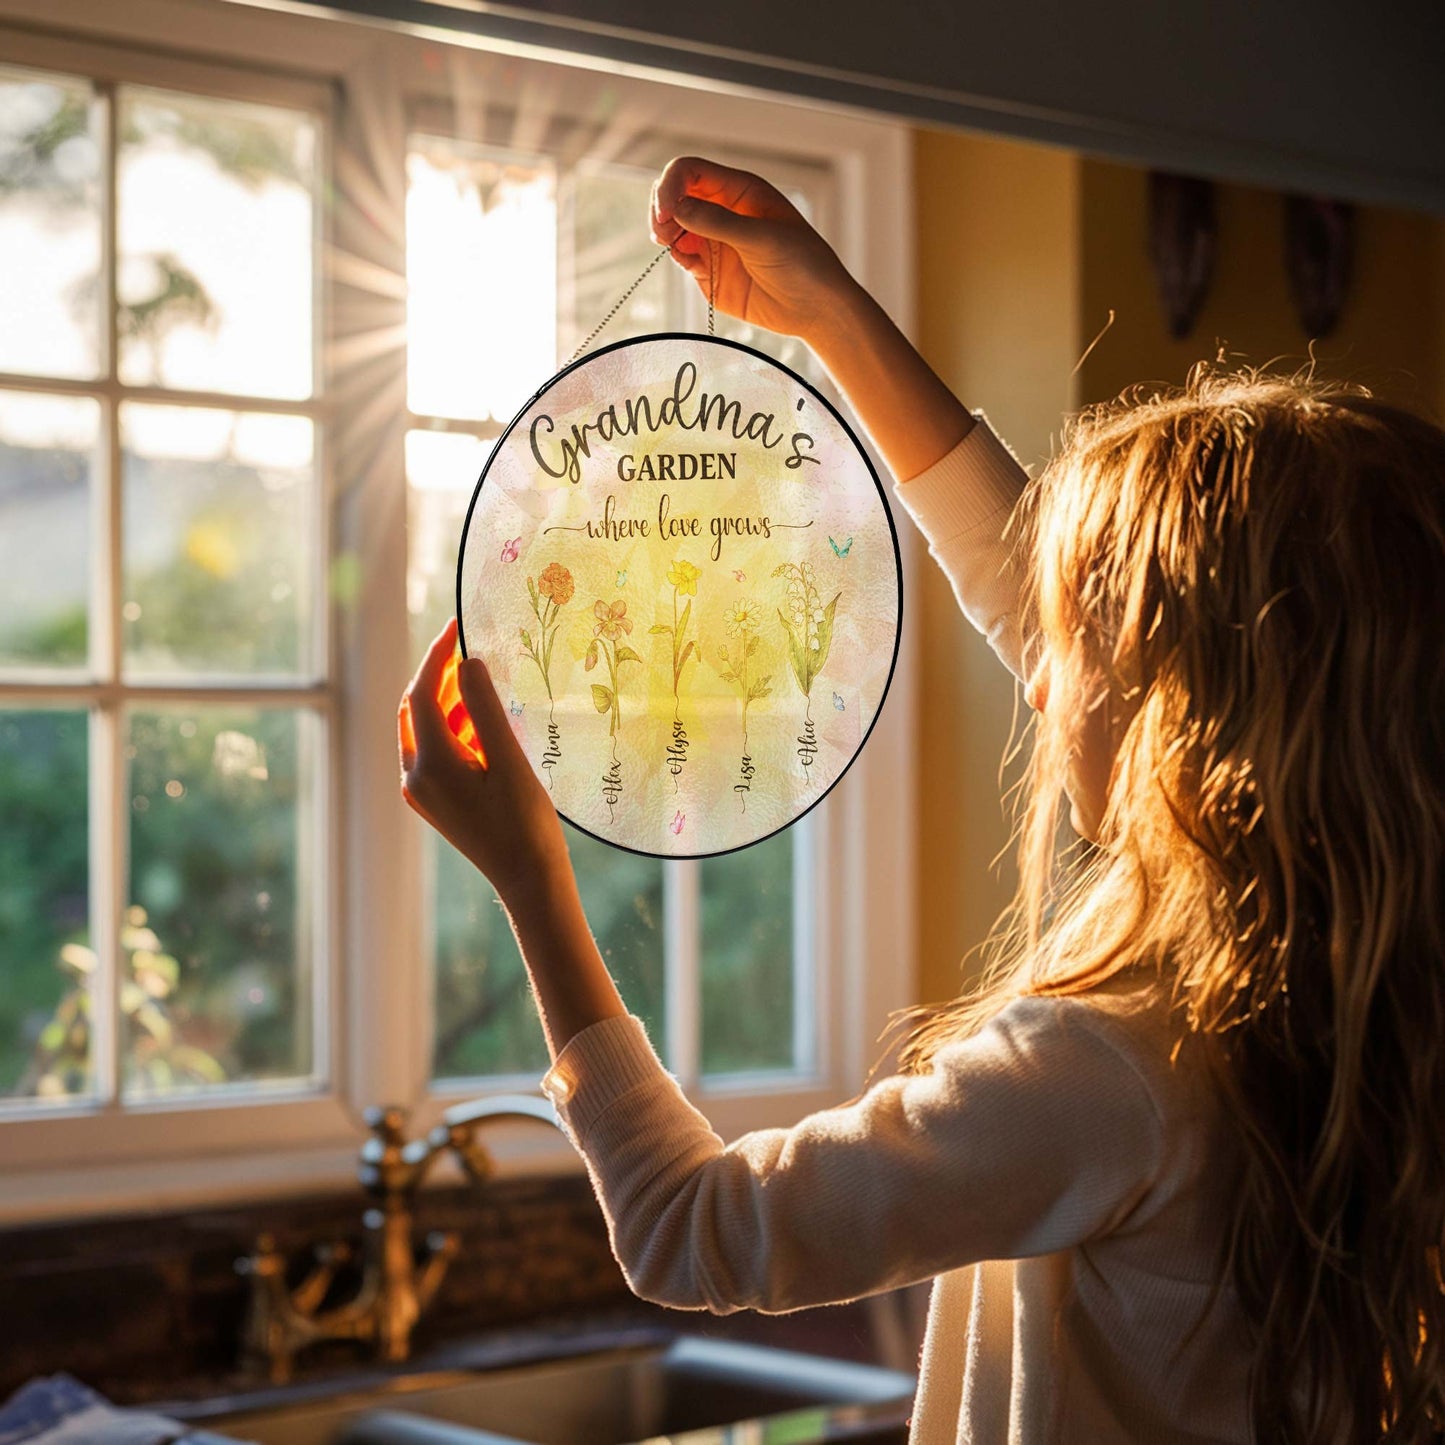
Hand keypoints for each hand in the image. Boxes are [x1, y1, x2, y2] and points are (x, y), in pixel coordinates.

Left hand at [399, 619, 568, 905]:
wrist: (529, 881)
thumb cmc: (525, 824)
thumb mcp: (509, 760)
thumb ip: (484, 708)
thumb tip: (467, 662)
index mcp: (429, 764)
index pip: (422, 694)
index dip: (439, 656)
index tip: (459, 626)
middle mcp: (415, 777)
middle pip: (416, 710)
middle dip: (440, 676)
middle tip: (470, 648)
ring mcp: (423, 792)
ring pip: (425, 730)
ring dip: (449, 702)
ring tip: (483, 682)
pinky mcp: (437, 802)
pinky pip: (435, 752)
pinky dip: (455, 729)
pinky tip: (484, 722)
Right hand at [651, 155, 860, 342]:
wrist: (814, 309)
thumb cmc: (802, 264)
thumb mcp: (762, 238)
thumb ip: (718, 222)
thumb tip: (676, 207)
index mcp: (739, 191)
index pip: (691, 171)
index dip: (672, 185)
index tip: (666, 211)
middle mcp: (723, 211)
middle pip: (675, 195)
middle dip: (662, 208)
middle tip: (664, 231)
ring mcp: (715, 241)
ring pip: (673, 226)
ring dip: (664, 232)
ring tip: (671, 244)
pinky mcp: (710, 271)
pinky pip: (682, 256)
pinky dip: (677, 256)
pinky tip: (688, 262)